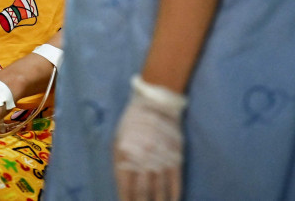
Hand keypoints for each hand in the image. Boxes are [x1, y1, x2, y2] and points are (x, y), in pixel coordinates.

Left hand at [113, 75, 187, 200]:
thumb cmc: (134, 123)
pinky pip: (175, 183)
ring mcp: (160, 159)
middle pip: (142, 193)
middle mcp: (143, 160)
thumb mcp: (119, 140)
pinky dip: (174, 196)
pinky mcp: (176, 157)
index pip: (125, 188)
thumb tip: (124, 190)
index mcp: (125, 155)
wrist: (157, 102)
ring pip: (159, 191)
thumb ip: (120, 164)